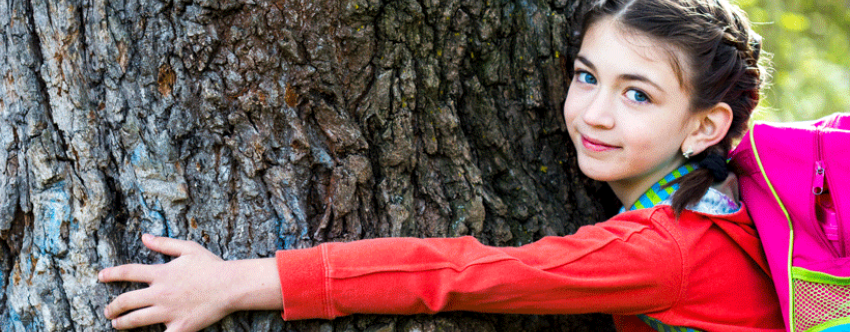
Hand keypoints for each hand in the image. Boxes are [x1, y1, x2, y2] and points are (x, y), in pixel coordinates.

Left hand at [99, 234, 235, 331]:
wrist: (230, 285)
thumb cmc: (211, 266)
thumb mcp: (188, 248)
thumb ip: (164, 243)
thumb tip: (144, 237)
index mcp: (161, 273)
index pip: (128, 272)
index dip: (111, 274)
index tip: (101, 276)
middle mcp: (160, 293)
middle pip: (127, 301)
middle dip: (113, 306)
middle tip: (108, 310)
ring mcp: (168, 311)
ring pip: (136, 320)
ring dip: (122, 323)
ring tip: (117, 324)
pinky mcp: (180, 326)